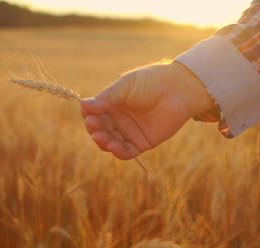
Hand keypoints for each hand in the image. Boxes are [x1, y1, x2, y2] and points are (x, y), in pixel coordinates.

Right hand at [80, 61, 212, 159]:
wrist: (177, 89)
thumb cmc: (150, 82)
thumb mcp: (125, 87)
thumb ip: (106, 99)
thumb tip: (83, 105)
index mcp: (111, 105)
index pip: (93, 114)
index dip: (89, 116)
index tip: (88, 115)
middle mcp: (118, 120)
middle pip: (99, 130)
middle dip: (95, 130)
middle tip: (94, 126)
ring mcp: (129, 132)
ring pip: (110, 143)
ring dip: (103, 142)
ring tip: (102, 137)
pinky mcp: (142, 143)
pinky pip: (126, 152)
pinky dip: (118, 152)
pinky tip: (113, 146)